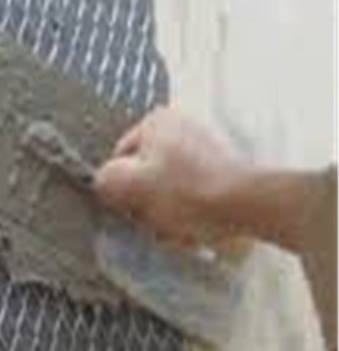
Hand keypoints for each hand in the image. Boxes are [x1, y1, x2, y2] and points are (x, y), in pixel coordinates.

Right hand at [94, 106, 246, 246]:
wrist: (245, 206)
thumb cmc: (184, 192)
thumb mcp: (129, 185)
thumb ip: (105, 180)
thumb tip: (104, 183)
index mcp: (156, 121)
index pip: (118, 159)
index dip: (120, 189)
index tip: (131, 209)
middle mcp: (182, 126)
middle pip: (146, 175)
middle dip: (146, 204)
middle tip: (155, 222)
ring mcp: (206, 148)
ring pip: (169, 190)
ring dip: (167, 214)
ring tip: (178, 230)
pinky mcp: (225, 172)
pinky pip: (194, 196)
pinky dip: (191, 214)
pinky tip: (196, 230)